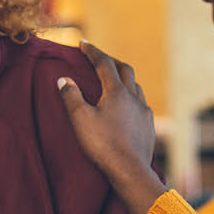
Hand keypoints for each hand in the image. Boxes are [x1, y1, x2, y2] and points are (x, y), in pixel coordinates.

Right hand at [57, 40, 164, 213]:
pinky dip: (131, 97)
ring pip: (136, 86)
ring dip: (124, 78)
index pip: (104, 63)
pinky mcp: (149, 126)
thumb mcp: (80, 119)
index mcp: (117, 92)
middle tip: (98, 59)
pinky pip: (141, 103)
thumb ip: (71, 96)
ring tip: (113, 81)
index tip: (83, 43)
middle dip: (111, 61)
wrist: (130, 171)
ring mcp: (144, 112)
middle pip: (125, 70)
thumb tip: (64, 79)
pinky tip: (127, 106)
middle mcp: (134, 97)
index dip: (93, 51)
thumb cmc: (103, 144)